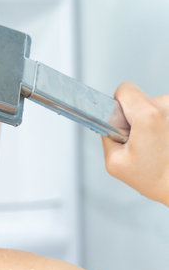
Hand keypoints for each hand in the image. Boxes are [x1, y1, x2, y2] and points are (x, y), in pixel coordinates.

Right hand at [102, 82, 168, 205]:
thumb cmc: (159, 180)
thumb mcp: (115, 162)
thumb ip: (106, 136)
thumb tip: (109, 124)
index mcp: (148, 115)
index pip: (125, 90)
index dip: (118, 105)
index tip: (122, 123)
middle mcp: (168, 107)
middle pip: (140, 100)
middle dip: (135, 118)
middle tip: (140, 142)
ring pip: (156, 108)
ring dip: (152, 124)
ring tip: (156, 147)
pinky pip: (166, 116)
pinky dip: (163, 128)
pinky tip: (165, 146)